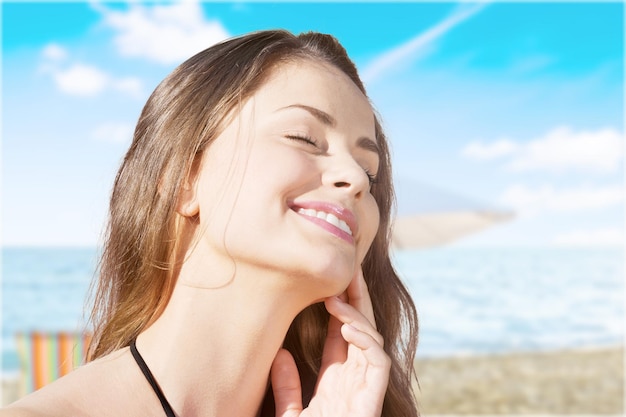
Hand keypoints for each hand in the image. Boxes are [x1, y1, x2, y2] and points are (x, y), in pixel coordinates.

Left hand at [271, 269, 390, 415]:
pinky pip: (379, 362)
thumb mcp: (291, 413)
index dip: (340, 306)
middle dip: (357, 298)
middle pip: (361, 328)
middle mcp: (355, 378)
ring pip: (372, 339)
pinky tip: (346, 329)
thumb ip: (286, 387)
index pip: (342, 332)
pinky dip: (367, 342)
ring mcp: (366, 387)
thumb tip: (279, 354)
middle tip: (348, 269)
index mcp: (336, 379)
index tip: (329, 281)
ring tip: (333, 299)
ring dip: (355, 316)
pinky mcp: (374, 397)